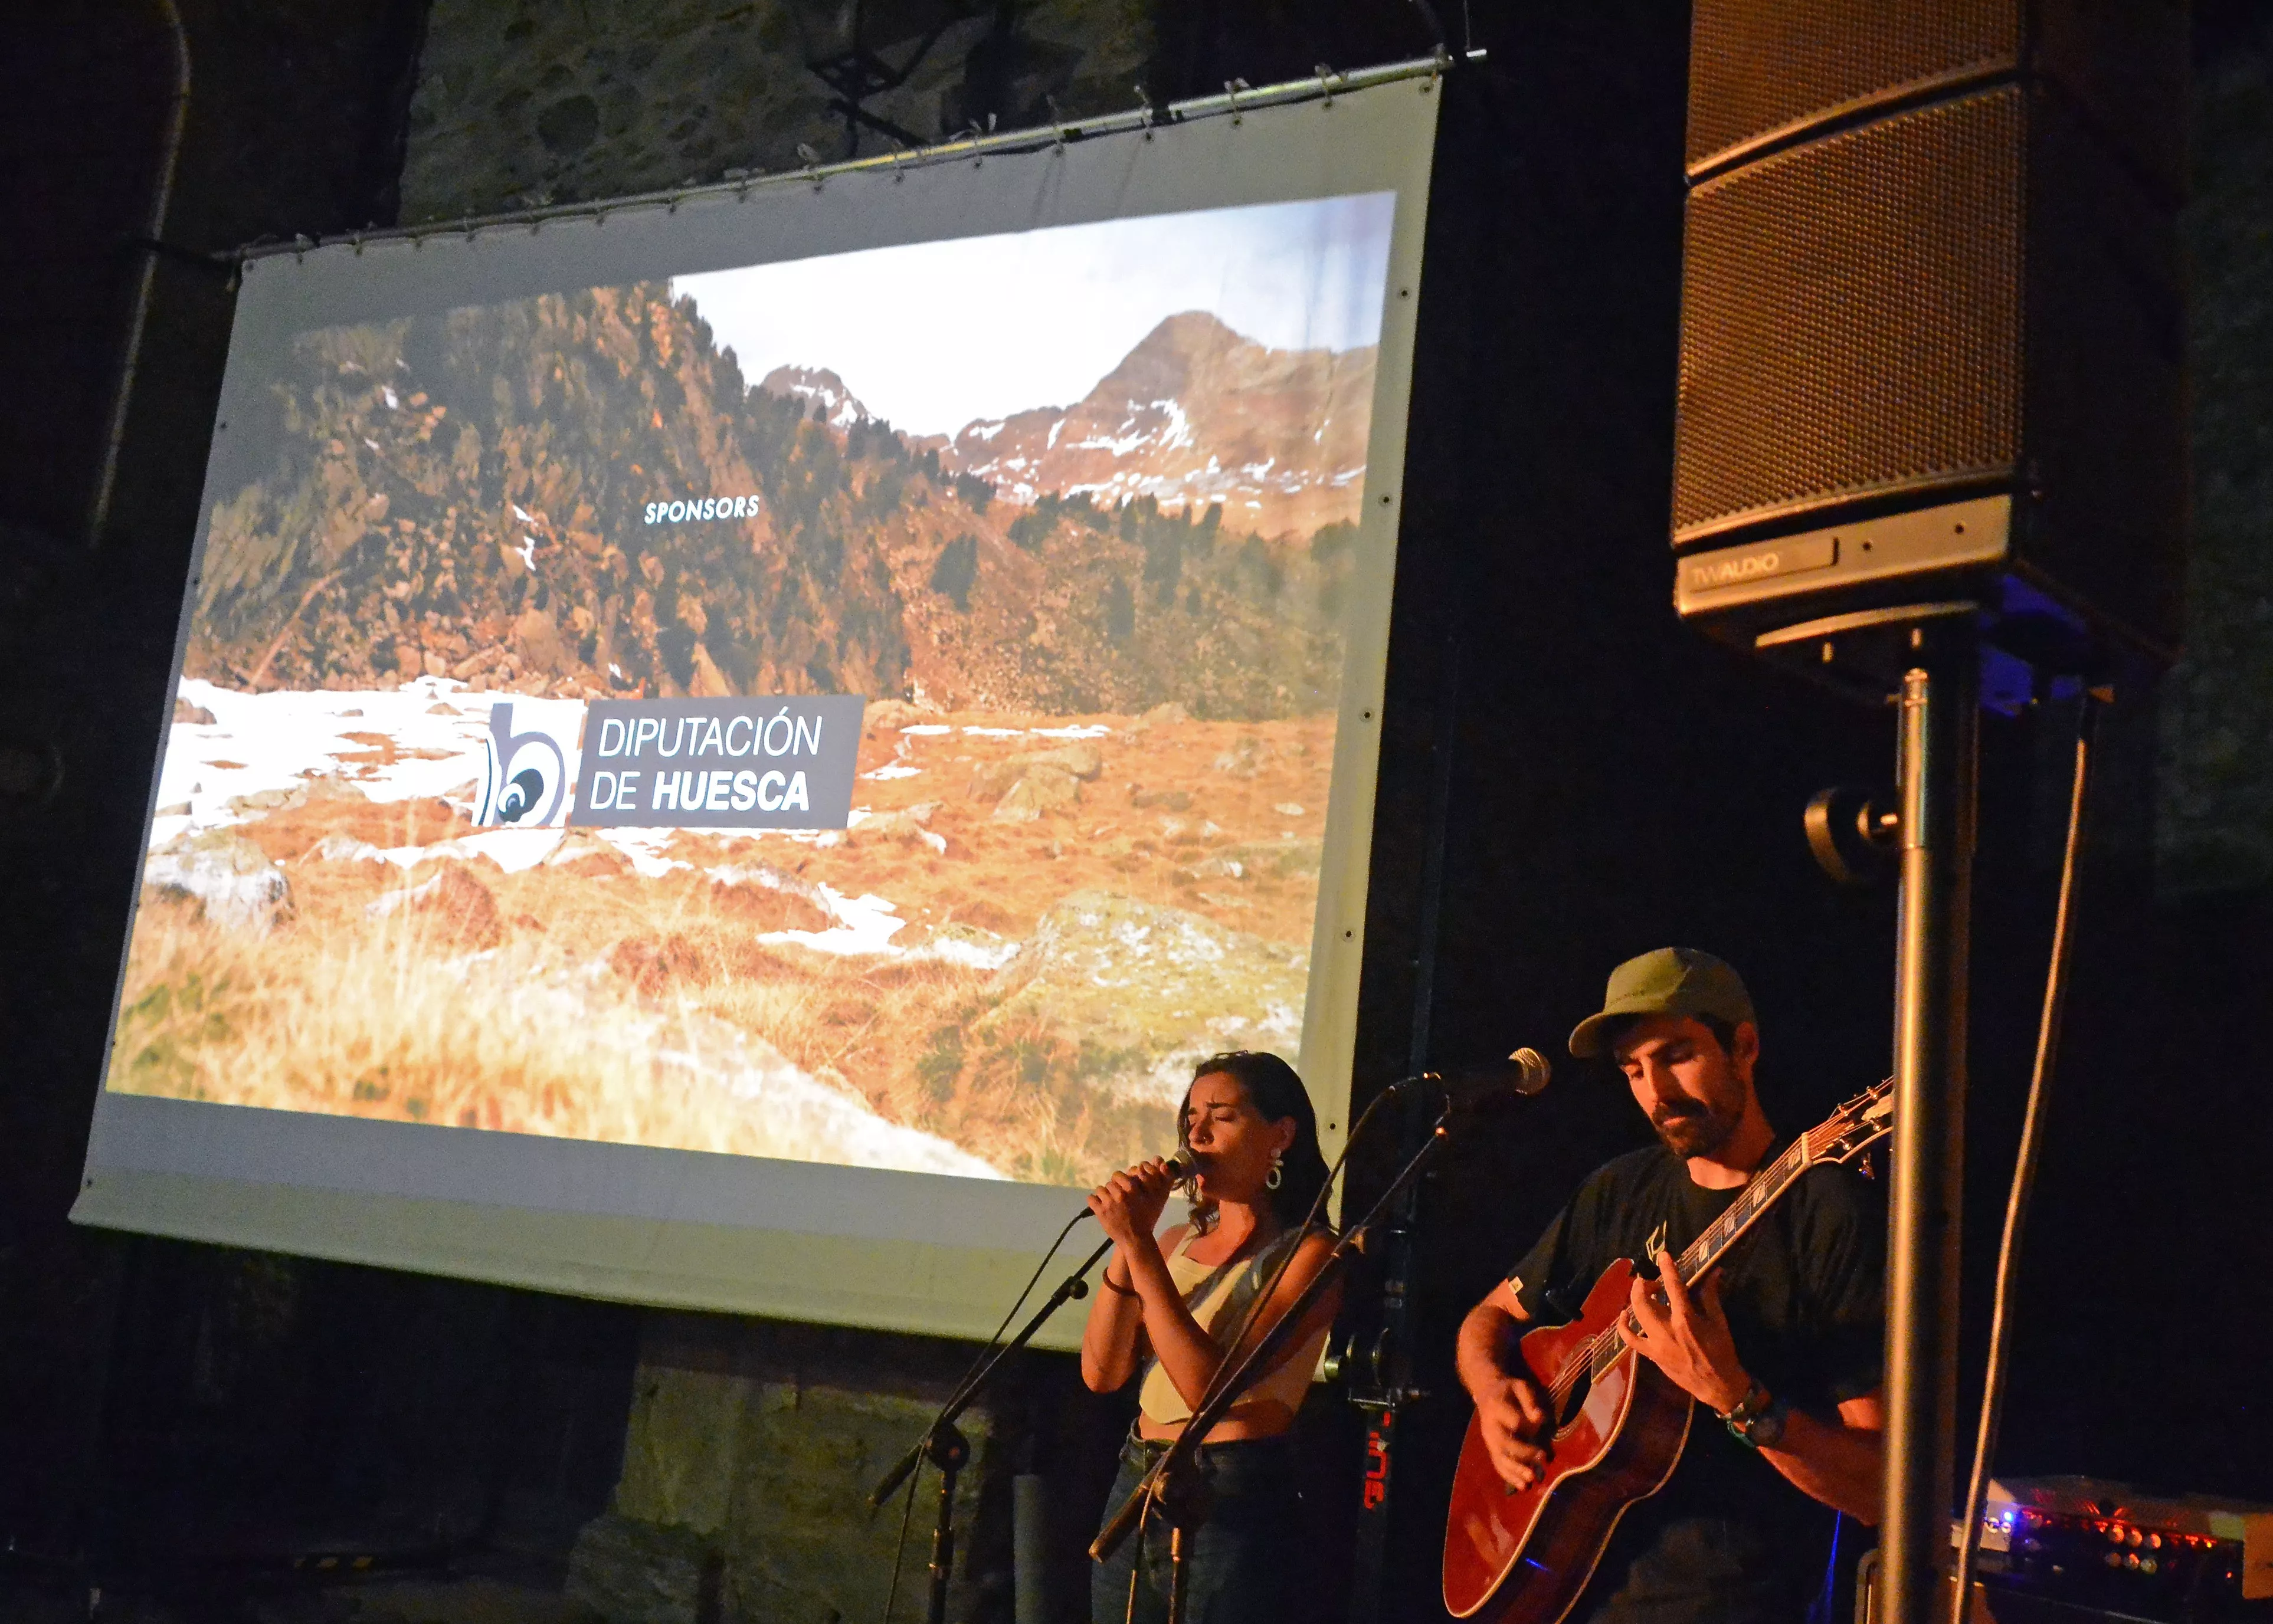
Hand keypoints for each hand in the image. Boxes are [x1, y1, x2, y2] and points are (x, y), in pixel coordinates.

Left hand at [1087, 1158, 1175, 1249]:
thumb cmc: (1147, 1218)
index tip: (1121, 1187)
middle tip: (1116, 1198)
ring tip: (1108, 1203)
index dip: (1119, 1180)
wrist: (1136, 1239)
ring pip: (1100, 1189)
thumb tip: (1143, 1166)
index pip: (1118, 1174)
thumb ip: (1148, 1181)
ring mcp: (1108, 1203)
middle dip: (1113, 1189)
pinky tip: (1100, 1206)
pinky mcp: (1100, 1212)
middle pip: (1109, 1182)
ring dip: (1104, 1195)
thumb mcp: (1154, 1198)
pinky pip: (1091, 1199)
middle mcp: (1119, 1193)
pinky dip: (1094, 1202)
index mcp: (1132, 1188)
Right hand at [1473, 1375, 1553, 1489]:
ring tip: (1531, 1480)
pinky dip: (1510, 1477)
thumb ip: (1529, 1400)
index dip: (1529, 1426)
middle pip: (1504, 1444)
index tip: (1541, 1425)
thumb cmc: (1508, 1390)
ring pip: (1500, 1459)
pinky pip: (1499, 1465)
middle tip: (1542, 1457)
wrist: (1487, 1393)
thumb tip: (1539, 1418)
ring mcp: (1489, 1441)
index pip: (1514, 1421)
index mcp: (1496, 1408)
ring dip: (1515, 1471)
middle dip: (1523, 1454)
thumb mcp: (1519, 1386)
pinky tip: (1523, 1486)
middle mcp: (1489, 1427)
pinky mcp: (1492, 1449)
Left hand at [1615, 1251, 1749, 1413]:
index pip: (1673, 1287)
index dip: (1667, 1269)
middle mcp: (1667, 1330)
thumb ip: (1711, 1296)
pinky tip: (1624, 1315)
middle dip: (1644, 1285)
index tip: (1662, 1255)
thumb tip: (1713, 1272)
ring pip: (1635, 1315)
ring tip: (1644, 1293)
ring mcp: (1656, 1344)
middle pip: (1643, 1300)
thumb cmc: (1722, 1352)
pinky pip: (1630, 1339)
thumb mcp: (1720, 1322)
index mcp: (1686, 1320)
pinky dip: (1623, 1325)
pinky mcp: (1651, 1355)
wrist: (1718, 1385)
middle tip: (1653, 1282)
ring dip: (1636, 1299)